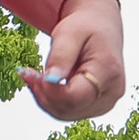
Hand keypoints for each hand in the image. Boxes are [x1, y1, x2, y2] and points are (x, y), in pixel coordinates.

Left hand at [20, 0, 126, 121]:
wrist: (99, 26)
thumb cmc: (86, 26)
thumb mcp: (69, 33)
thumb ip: (61, 56)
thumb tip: (51, 79)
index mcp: (109, 72)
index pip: (74, 96)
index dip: (48, 90)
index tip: (29, 73)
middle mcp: (111, 93)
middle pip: (68, 108)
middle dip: (42, 93)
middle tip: (26, 73)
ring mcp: (104, 103)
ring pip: (64, 113)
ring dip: (43, 97)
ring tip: (34, 75)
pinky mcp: (94, 106)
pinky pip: (65, 111)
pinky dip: (49, 99)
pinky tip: (42, 83)